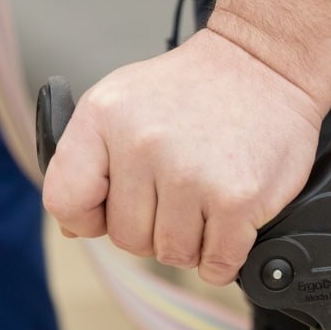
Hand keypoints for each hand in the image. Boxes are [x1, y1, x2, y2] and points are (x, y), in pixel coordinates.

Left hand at [41, 29, 323, 284]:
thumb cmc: (195, 89)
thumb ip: (87, 159)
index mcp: (104, 116)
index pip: (65, 200)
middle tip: (178, 190)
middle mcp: (143, 144)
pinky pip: (216, 265)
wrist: (265, 65)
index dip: (88, 217)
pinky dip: (223, 256)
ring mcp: (191, 174)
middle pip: (127, 237)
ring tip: (206, 197)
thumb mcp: (123, 101)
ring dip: (192, 240)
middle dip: (152, 227)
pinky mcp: (236, 199)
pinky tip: (229, 220)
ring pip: (173, 254)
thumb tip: (75, 226)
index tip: (110, 207)